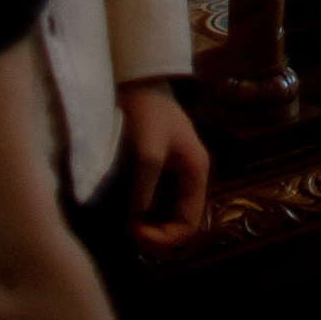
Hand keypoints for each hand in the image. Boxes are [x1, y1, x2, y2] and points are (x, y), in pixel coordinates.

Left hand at [116, 79, 208, 247]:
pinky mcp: (160, 173)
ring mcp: (176, 176)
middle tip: (126, 231)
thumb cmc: (147, 112)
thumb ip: (145, 186)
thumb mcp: (148, 148)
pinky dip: (142, 214)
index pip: (189, 224)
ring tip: (124, 223)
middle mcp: (190, 178)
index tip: (134, 231)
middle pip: (179, 224)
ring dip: (148, 227)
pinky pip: (156, 205)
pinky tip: (125, 211)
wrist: (138, 82)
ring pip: (167, 217)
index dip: (164, 237)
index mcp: (196, 172)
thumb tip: (136, 221)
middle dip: (155, 235)